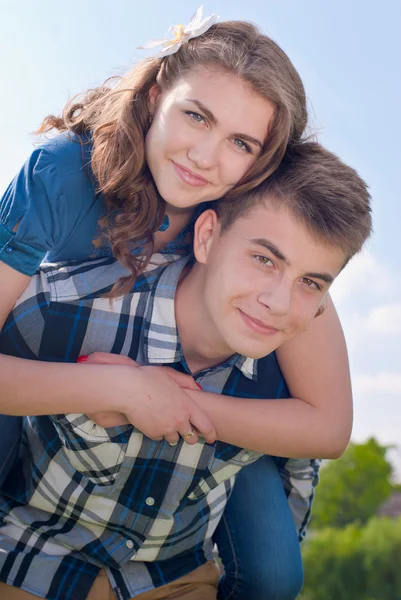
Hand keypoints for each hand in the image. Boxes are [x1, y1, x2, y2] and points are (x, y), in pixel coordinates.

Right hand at [79, 352, 215, 444]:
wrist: (129, 389)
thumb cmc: (149, 378)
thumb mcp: (170, 374)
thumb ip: (186, 381)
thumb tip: (198, 387)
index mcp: (187, 406)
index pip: (205, 425)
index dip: (210, 434)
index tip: (211, 438)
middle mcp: (180, 420)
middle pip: (191, 438)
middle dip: (189, 437)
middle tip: (186, 433)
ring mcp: (166, 429)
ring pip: (174, 439)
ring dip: (171, 433)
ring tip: (164, 422)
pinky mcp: (153, 433)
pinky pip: (158, 437)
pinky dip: (157, 432)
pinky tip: (151, 422)